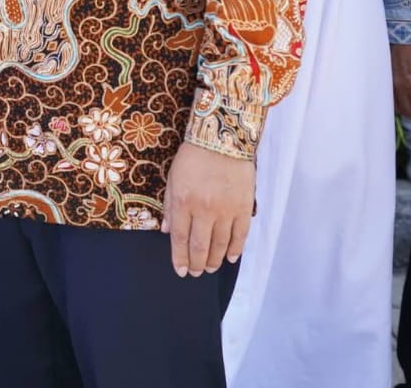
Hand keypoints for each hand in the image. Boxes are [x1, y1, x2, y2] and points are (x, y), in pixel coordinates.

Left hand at [162, 141, 254, 276]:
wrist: (222, 138)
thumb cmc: (193, 157)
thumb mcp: (173, 178)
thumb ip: (170, 206)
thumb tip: (167, 231)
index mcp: (183, 202)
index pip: (180, 238)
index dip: (179, 258)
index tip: (180, 271)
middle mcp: (204, 210)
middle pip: (200, 246)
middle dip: (196, 263)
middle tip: (195, 273)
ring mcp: (226, 210)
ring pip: (220, 244)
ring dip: (214, 260)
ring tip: (209, 268)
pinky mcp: (243, 207)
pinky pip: (240, 235)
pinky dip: (236, 249)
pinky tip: (230, 258)